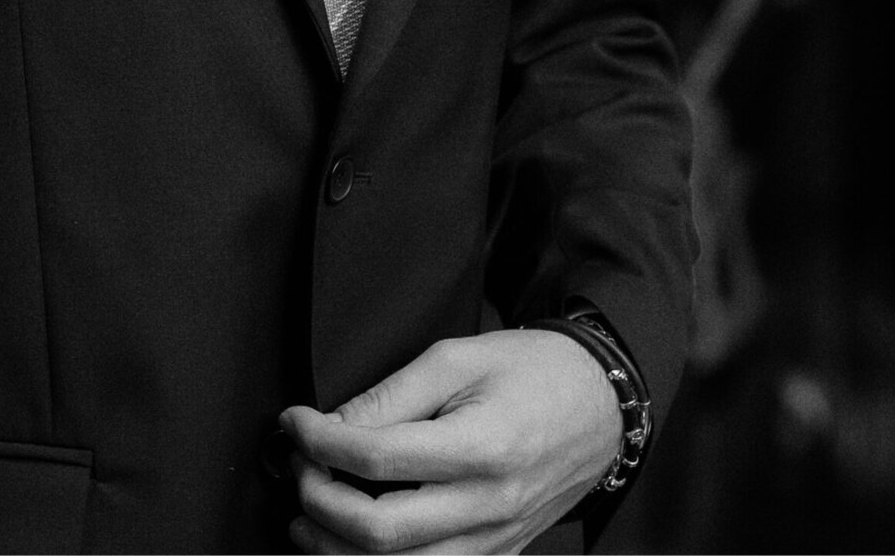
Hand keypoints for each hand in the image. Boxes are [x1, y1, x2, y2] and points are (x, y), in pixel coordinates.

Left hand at [279, 328, 620, 552]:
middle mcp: (489, 505)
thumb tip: (331, 424)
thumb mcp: (456, 357)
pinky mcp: (498, 555)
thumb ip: (390, 395)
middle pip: (381, 533)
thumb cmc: (530, 371)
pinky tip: (352, 542)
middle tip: (296, 468)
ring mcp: (496, 540)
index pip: (377, 458)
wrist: (600, 404)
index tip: (294, 423)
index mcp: (481, 446)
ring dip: (338, 549)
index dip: (320, 442)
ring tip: (307, 516)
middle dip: (319, 502)